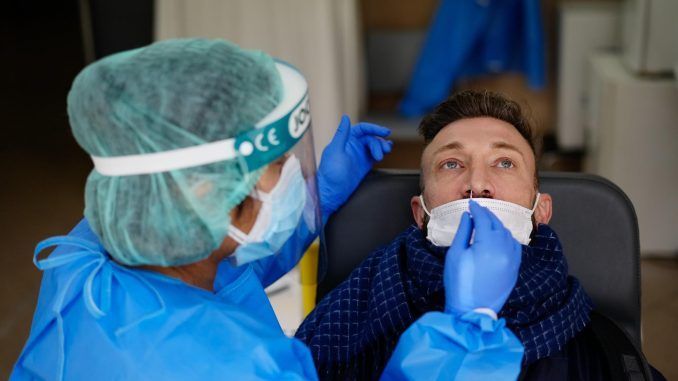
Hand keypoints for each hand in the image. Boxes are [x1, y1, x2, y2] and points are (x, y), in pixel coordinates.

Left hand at [317, 115, 391, 217]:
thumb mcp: (335, 150)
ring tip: (385, 153)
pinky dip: (381, 151)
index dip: (374, 128)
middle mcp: (353, 146)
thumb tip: (345, 117)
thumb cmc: (330, 172)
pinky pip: (374, 155)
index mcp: (345, 140)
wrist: (332, 192)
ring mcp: (359, 155)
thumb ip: (341, 134)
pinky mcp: (364, 165)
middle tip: (384, 151)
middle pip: (370, 138)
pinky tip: (387, 151)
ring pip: (374, 146)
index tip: (385, 132)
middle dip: (379, 142)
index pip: (362, 129)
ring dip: (382, 147)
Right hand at [444, 200, 521, 315]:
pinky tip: (499, 237)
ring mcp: (512, 259)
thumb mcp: (455, 255)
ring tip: (486, 222)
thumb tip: (467, 217)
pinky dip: (507, 238)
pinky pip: (514, 246)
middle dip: (487, 215)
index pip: (484, 219)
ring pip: (507, 234)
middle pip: (497, 224)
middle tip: (478, 210)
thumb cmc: (459, 284)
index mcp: (487, 245)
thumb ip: (463, 232)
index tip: (471, 204)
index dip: (477, 210)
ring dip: (497, 225)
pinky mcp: (515, 268)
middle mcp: (504, 249)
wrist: (472, 310)